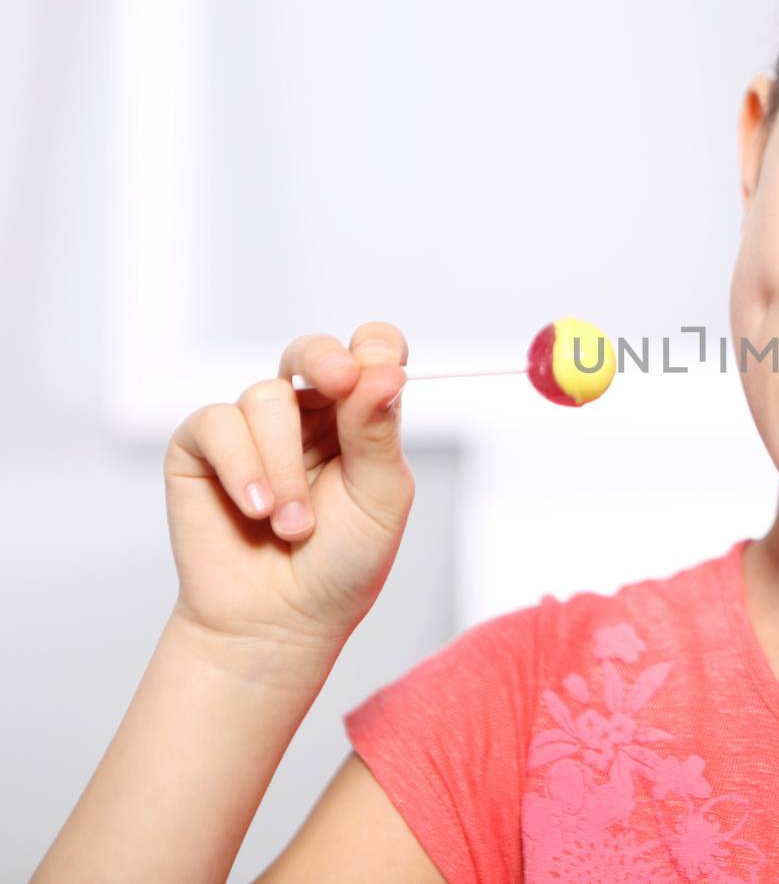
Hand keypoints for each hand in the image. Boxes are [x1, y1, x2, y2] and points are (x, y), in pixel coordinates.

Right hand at [163, 322, 414, 658]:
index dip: (376, 347)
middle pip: (313, 352)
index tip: (382, 366)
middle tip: (338, 381)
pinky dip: (242, 467)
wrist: (280, 622)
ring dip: (284, 465)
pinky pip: (217, 422)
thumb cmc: (341, 563)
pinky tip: (256, 510)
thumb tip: (385, 371)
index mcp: (358, 417)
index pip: (371, 355)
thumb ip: (378, 431)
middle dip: (324, 359)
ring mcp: (253, 428)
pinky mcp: (201, 448)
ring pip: (267, 396)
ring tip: (294, 525)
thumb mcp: (380, 497)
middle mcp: (308, 414)